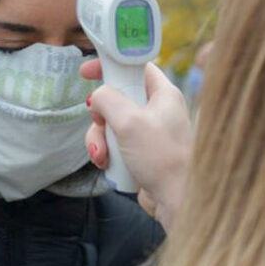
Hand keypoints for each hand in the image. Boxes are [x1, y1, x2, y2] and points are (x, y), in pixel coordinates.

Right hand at [82, 60, 192, 230]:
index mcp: (163, 94)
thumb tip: (97, 98)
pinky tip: (107, 165)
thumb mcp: (130, 121)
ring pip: (110, 124)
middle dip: (100, 114)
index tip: (87, 71)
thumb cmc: (162, 159)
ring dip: (99, 139)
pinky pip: (114, 144)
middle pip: (116, 98)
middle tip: (100, 122)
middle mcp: (157, 110)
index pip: (135, 66)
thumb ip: (108, 100)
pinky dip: (106, 153)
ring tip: (102, 155)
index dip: (111, 65)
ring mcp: (147, 133)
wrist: (177, 200)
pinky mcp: (139, 153)